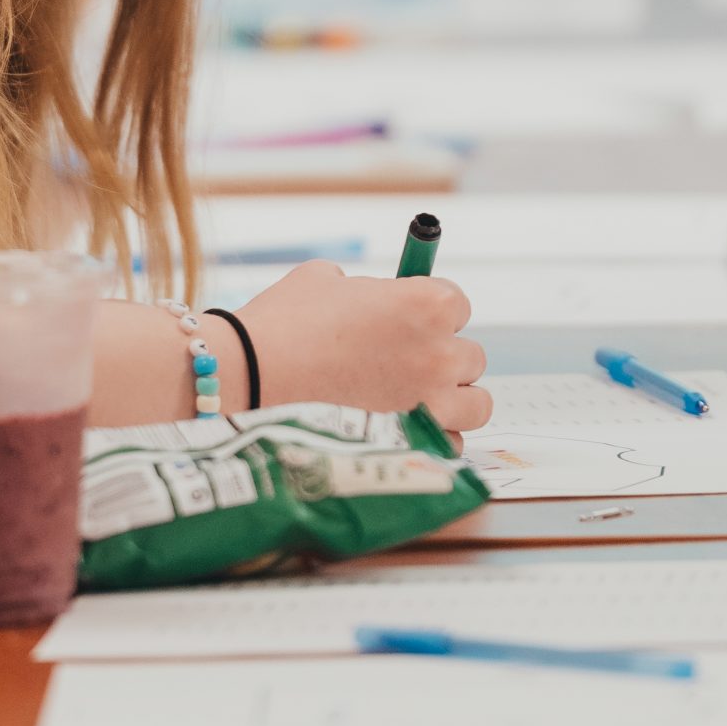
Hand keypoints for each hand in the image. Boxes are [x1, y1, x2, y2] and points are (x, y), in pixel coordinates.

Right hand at [239, 261, 490, 438]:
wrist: (251, 378)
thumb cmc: (283, 323)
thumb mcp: (324, 280)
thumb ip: (365, 289)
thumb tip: (372, 300)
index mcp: (426, 303)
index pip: (458, 304)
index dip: (429, 312)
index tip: (407, 320)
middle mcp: (440, 353)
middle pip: (471, 356)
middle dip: (441, 357)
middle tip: (403, 362)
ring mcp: (433, 404)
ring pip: (475, 405)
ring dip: (452, 401)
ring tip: (416, 400)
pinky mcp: (416, 445)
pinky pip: (448, 445)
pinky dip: (432, 440)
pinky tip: (401, 431)